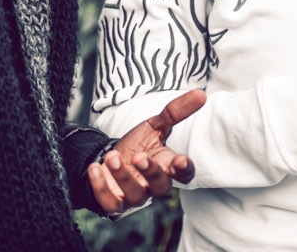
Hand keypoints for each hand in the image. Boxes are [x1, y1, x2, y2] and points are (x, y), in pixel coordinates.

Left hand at [86, 89, 206, 215]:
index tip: (180, 161)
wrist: (110, 160)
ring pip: (135, 195)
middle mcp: (154, 185)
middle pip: (161, 187)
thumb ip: (176, 112)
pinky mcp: (114, 203)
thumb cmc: (138, 145)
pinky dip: (101, 187)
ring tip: (112, 156)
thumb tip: (201, 94)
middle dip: (151, 172)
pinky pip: (110, 203)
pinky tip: (95, 168)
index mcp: (167, 166)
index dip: (184, 170)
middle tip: (139, 156)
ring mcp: (135, 196)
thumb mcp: (155, 126)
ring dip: (123, 176)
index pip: (184, 174)